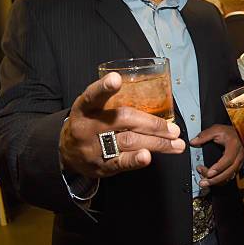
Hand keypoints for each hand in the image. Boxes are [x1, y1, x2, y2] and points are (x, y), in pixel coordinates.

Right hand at [60, 72, 185, 177]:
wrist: (68, 153)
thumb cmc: (91, 124)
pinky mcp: (100, 166)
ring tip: (175, 143)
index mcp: (85, 108)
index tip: (116, 79)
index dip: (104, 87)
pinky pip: (120, 162)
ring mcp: (93, 148)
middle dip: (152, 124)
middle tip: (173, 128)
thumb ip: (117, 103)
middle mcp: (88, 126)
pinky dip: (135, 160)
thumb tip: (159, 104)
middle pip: (123, 119)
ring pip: (129, 141)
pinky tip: (148, 157)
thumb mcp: (94, 109)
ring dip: (157, 143)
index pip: (93, 95)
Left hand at [190, 124, 243, 186]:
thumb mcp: (216, 130)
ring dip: (216, 181)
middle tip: (203, 182)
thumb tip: (193, 142)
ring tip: (204, 182)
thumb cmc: (229, 132)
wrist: (239, 135)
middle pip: (229, 172)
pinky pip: (228, 177)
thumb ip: (204, 136)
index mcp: (234, 146)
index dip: (218, 167)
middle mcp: (238, 157)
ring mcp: (238, 163)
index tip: (208, 173)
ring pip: (229, 177)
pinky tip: (210, 180)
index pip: (228, 159)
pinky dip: (219, 180)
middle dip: (215, 179)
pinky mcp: (236, 168)